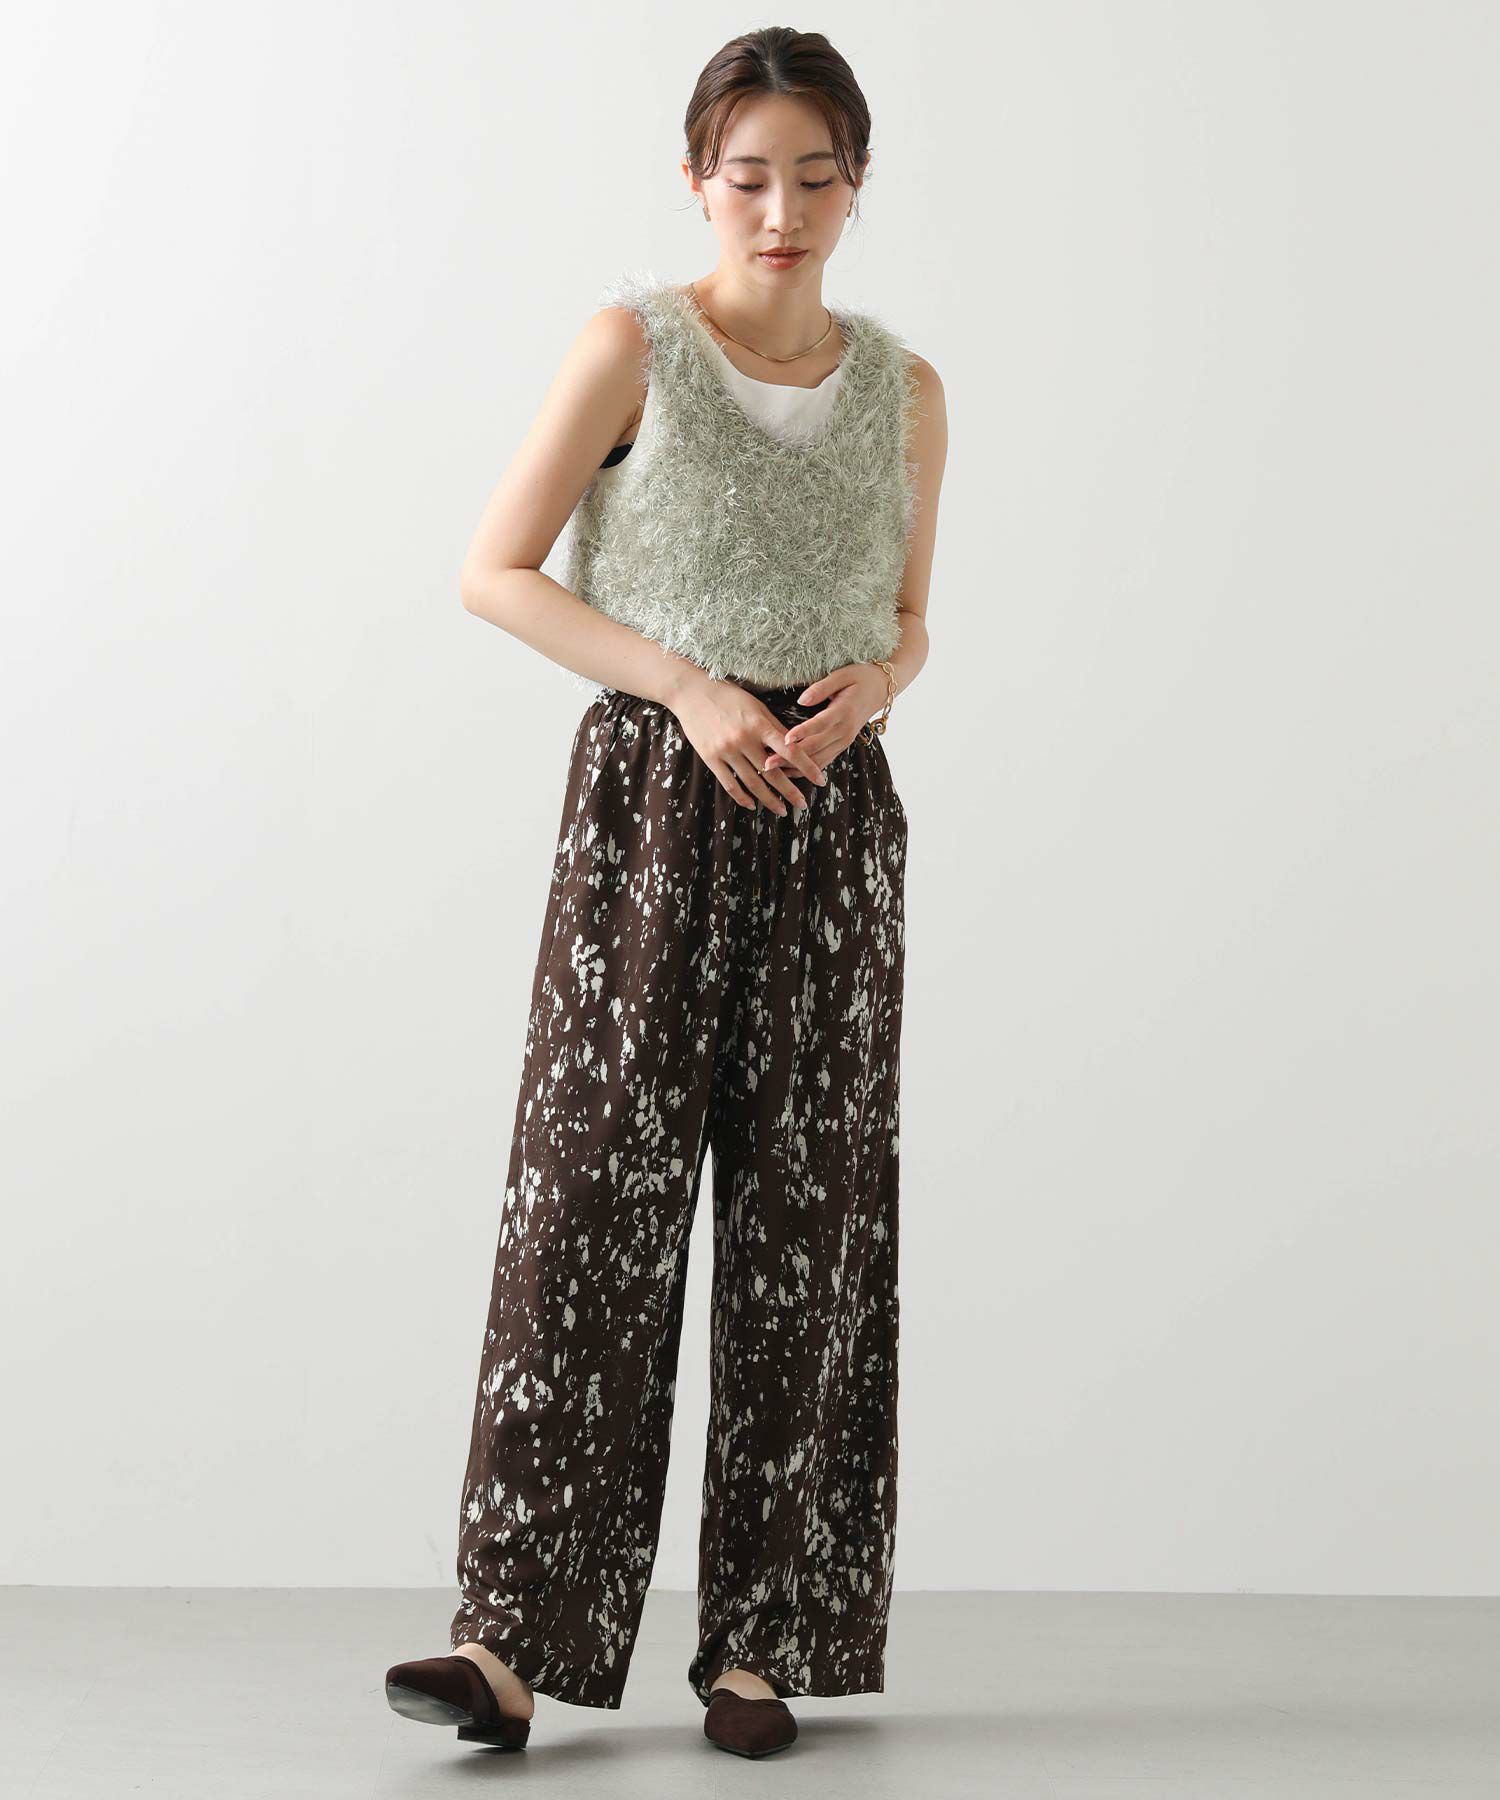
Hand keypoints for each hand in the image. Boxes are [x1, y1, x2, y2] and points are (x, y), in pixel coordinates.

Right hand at [665, 671, 829, 814]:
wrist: (692, 692)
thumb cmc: (729, 696)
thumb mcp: (756, 707)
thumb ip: (774, 727)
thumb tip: (795, 747)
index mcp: (759, 724)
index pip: (790, 751)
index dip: (808, 768)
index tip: (821, 781)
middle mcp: (744, 739)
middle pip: (773, 773)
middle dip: (790, 792)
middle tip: (802, 805)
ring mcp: (726, 750)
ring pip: (753, 783)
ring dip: (769, 800)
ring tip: (782, 810)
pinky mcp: (710, 758)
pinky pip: (730, 785)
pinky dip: (743, 798)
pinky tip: (753, 805)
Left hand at [759, 663, 887, 775]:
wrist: (882, 688)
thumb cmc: (860, 677)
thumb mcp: (843, 675)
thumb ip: (821, 687)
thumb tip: (801, 699)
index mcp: (844, 712)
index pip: (820, 725)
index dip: (802, 733)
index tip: (784, 740)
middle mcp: (844, 731)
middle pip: (814, 748)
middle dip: (789, 757)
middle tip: (766, 763)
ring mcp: (844, 741)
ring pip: (818, 759)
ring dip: (794, 767)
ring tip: (771, 771)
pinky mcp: (842, 745)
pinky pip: (823, 761)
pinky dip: (806, 769)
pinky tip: (787, 773)